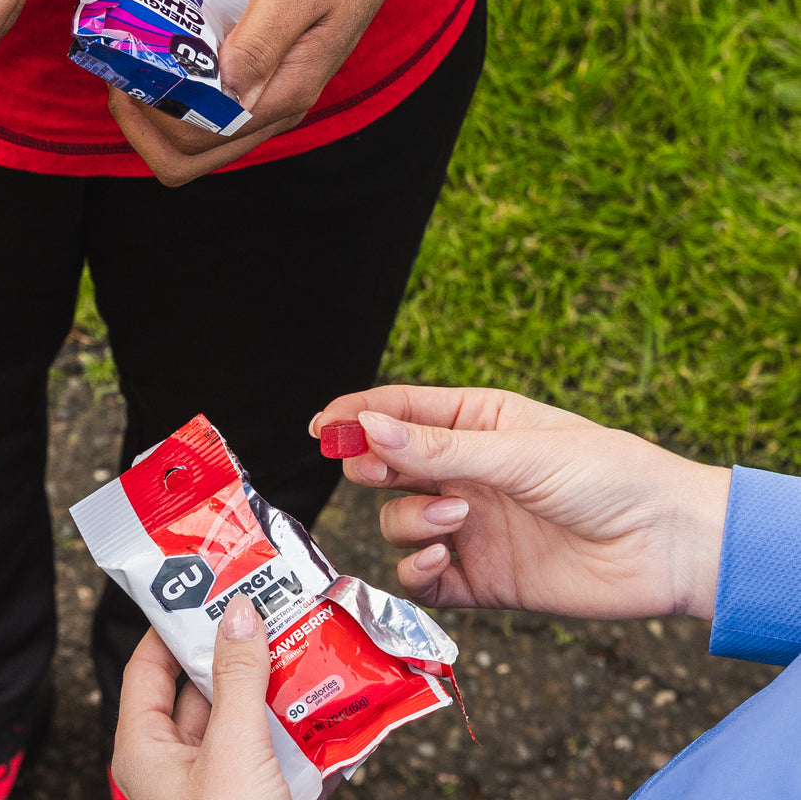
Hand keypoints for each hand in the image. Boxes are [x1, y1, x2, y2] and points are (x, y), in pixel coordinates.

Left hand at [109, 0, 435, 185]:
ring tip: (133, 67)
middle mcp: (275, 107)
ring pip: (197, 138)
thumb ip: (258, 41)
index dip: (153, 120)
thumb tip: (224, 88)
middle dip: (145, 127)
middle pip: (192, 156)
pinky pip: (209, 104)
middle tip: (121, 79)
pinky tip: (160, 53)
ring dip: (156, 114)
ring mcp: (268, 92)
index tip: (129, 74)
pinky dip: (177, 91)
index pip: (199, 140)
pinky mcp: (261, 71)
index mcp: (284, 94)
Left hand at [112, 598, 291, 799]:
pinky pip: (261, 746)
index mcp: (143, 750)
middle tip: (263, 618)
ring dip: (265, 690)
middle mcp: (171, 764)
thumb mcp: (233, 746)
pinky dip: (285, 724)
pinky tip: (311, 703)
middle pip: (196, 689)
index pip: (146, 669)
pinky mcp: (245, 792)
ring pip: (234, 718)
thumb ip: (237, 679)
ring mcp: (209, 780)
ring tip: (296, 653)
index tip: (205, 595)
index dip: (173, 629)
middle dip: (232, 655)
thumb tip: (238, 616)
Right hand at [312, 386, 731, 621]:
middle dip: (374, 469)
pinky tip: (442, 562)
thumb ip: (439, 447)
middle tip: (377, 472)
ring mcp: (469, 526)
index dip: (355, 416)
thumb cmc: (610, 477)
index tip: (320, 428)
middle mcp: (465, 473)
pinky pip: (421, 578)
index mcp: (477, 423)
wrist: (670, 546)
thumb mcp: (520, 451)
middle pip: (387, 467)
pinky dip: (418, 572)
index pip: (399, 412)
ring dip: (412, 520)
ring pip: (398, 522)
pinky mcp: (479, 578)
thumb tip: (369, 428)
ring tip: (456, 519)